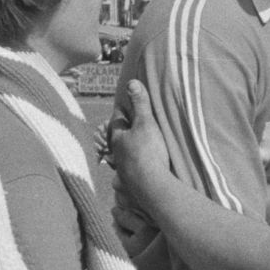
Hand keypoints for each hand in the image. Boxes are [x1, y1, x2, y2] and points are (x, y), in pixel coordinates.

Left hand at [107, 82, 173, 205]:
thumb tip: (131, 82)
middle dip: (127, 127)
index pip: (118, 117)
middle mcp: (117, 152)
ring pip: (127, 151)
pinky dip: (140, 160)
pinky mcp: (134, 179)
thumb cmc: (147, 152)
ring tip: (142, 141)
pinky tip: (147, 163)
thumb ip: (140, 104)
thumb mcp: (146, 123)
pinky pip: (135, 165)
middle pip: (121, 135)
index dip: (123, 107)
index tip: (126, 99)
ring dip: (133, 145)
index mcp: (118, 137)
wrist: (152, 187)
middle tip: (134, 119)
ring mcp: (125, 167)